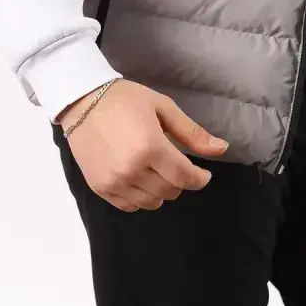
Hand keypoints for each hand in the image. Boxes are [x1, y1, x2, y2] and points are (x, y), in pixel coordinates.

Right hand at [59, 79, 228, 211]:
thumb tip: (222, 149)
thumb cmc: (126, 99)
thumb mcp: (163, 107)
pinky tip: (139, 178)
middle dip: (179, 180)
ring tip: (156, 169)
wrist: (82, 101)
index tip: (203, 174)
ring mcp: (114, 181)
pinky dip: (140, 197)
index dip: (199, 179)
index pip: (184, 177)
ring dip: (160, 190)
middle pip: (170, 191)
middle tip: (174, 163)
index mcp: (151, 147)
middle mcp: (132, 169)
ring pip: (151, 202)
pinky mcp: (99, 188)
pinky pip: (129, 206)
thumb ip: (192, 133)